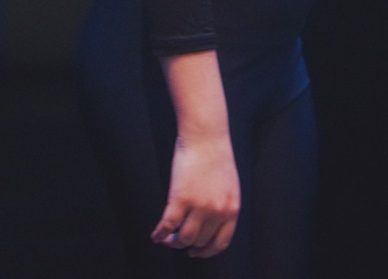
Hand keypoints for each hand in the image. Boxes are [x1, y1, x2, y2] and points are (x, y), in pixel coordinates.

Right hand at [153, 133, 240, 257]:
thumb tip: (211, 222)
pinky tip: (156, 236)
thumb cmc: (216, 154)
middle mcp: (217, 211)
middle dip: (188, 245)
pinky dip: (160, 234)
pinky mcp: (180, 198)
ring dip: (173, 243)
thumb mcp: (229, 185)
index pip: (220, 242)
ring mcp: (199, 206)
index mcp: (232, 208)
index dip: (207, 251)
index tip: (197, 252)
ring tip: (167, 240)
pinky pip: (168, 225)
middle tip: (179, 242)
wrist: (206, 135)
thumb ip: (223, 205)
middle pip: (200, 241)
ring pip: (184, 238)